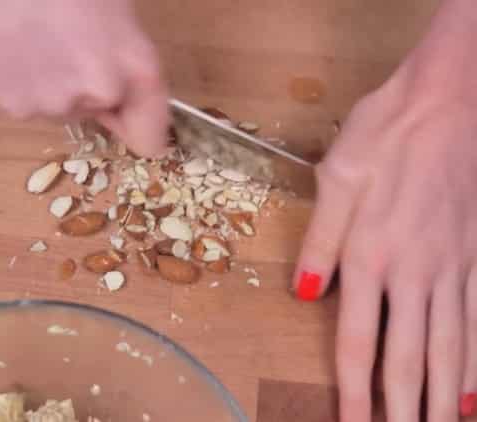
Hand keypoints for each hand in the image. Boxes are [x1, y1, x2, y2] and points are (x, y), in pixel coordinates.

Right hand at [0, 0, 169, 156]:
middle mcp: (97, 94)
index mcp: (135, 67)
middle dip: (86, 87)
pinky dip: (15, 81)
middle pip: (96, 110)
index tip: (129, 121)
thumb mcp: (113, 7)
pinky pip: (20, 100)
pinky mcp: (9, 104)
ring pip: (55, 105)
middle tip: (63, 42)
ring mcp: (50, 104)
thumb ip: (125, 58)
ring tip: (30, 37)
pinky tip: (8, 44)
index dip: (141, 128)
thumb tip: (120, 90)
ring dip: (48, 83)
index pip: (148, 135)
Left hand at [293, 1, 476, 419]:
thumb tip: (304, 294)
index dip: (354, 389)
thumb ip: (320, 240)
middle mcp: (414, 271)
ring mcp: (453, 266)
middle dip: (404, 408)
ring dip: (444, 395)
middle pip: (410, 356)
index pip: (358, 340)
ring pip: (450, 346)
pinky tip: (476, 388)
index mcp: (369, 255)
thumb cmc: (386, 132)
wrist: (450, 100)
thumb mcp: (336, 177)